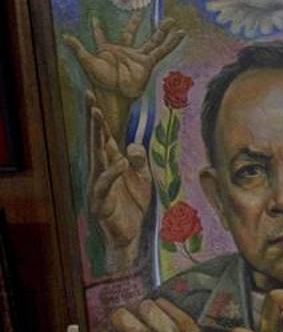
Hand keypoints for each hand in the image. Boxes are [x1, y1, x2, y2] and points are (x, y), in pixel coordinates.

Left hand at [63, 14, 183, 130]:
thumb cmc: (100, 81)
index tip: (95, 18)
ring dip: (161, 30)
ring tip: (172, 20)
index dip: (97, 28)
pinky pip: (161, 51)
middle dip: (135, 22)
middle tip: (140, 10)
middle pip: (130, 33)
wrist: (114, 94)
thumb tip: (65, 36)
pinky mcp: (147, 63)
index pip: (100, 36)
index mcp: (107, 50)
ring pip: (152, 40)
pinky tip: (180, 34)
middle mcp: (124, 51)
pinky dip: (171, 43)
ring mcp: (137, 57)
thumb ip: (78, 48)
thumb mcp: (87, 61)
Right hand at [87, 92, 150, 272]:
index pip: (104, 137)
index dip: (99, 119)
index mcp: (111, 164)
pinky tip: (120, 162)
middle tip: (90, 101)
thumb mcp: (143, 179)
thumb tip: (131, 146)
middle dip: (94, 122)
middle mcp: (102, 172)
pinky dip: (112, 173)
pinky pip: (105, 184)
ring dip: (97, 140)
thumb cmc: (133, 205)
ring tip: (99, 121)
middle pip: (97, 143)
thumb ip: (139, 161)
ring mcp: (99, 187)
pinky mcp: (101, 203)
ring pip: (96, 159)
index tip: (92, 96)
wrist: (131, 236)